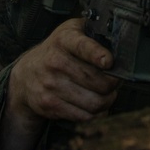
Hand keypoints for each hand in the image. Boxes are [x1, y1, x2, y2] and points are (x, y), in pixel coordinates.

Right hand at [0, 19, 119, 149]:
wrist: (26, 74)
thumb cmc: (58, 51)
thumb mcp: (72, 32)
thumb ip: (95, 34)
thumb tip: (123, 44)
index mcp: (64, 39)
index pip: (83, 46)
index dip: (98, 54)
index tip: (109, 61)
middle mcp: (55, 62)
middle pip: (97, 81)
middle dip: (114, 84)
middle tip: (115, 81)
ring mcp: (51, 85)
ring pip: (94, 102)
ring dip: (108, 101)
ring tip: (107, 94)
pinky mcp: (49, 105)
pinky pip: (84, 116)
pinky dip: (96, 113)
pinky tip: (95, 104)